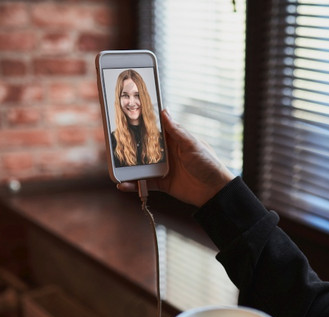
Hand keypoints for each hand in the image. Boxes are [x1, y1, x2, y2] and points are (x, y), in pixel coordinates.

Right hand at [118, 109, 233, 206]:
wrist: (215, 191)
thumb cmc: (208, 163)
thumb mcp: (192, 144)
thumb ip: (176, 131)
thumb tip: (164, 111)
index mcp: (175, 140)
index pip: (155, 129)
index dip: (142, 124)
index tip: (126, 117)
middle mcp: (167, 153)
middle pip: (144, 147)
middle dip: (130, 146)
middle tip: (113, 142)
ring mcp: (163, 169)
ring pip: (141, 165)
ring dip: (128, 166)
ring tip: (113, 164)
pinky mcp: (162, 184)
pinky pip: (145, 184)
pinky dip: (133, 185)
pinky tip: (122, 184)